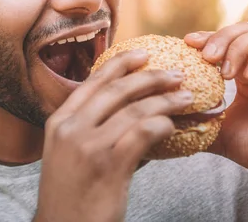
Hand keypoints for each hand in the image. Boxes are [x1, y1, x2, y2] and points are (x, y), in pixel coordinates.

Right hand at [34, 50, 192, 221]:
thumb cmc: (71, 194)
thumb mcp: (68, 154)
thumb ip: (93, 129)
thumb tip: (132, 111)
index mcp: (60, 121)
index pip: (93, 82)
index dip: (120, 63)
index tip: (143, 54)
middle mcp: (71, 128)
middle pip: (117, 89)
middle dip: (151, 77)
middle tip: (176, 75)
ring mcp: (88, 145)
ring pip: (135, 110)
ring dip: (166, 101)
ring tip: (187, 99)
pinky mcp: (109, 165)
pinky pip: (144, 133)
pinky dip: (163, 125)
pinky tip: (174, 127)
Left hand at [185, 23, 247, 184]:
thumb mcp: (220, 134)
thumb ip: (196, 122)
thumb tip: (164, 117)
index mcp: (242, 75)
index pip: (223, 43)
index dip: (205, 38)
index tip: (186, 43)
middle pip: (239, 30)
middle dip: (219, 37)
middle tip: (206, 56)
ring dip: (237, 46)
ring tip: (226, 73)